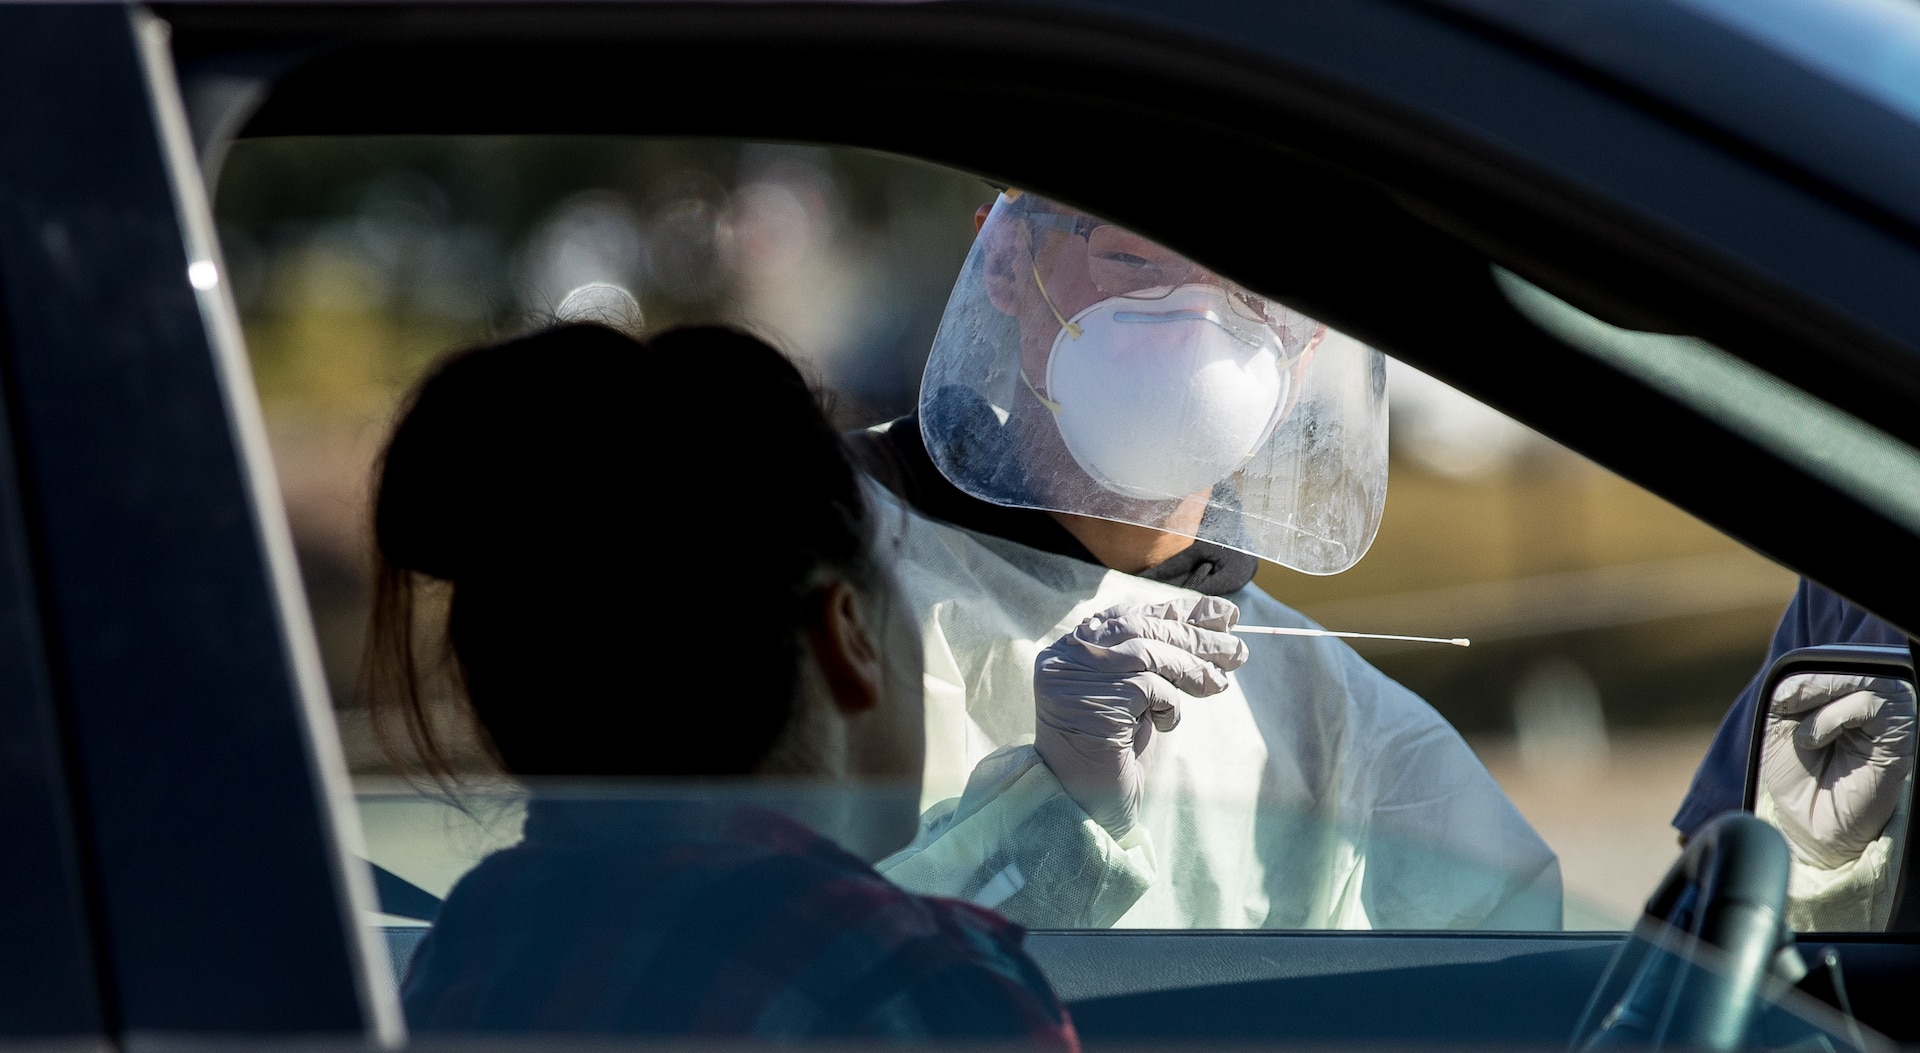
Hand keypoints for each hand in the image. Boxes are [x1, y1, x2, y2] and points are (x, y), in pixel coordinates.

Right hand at [1032, 596, 1248, 838]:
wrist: (1085, 808)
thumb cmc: (1113, 755)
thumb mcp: (1138, 698)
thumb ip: (1158, 661)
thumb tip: (1213, 623)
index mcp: (1072, 651)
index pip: (1131, 616)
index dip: (1178, 611)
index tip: (1222, 614)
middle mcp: (1067, 657)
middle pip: (1141, 629)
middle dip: (1195, 635)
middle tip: (1238, 647)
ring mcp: (1075, 677)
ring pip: (1147, 651)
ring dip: (1193, 666)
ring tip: (1221, 681)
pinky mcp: (1094, 701)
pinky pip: (1150, 687)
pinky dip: (1170, 703)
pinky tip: (1166, 722)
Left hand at [1761, 673, 1917, 867]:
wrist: (1809, 825)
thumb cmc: (1798, 775)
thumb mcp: (1780, 722)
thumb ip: (1788, 690)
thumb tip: (1800, 676)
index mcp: (1850, 691)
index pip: (1830, 658)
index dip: (1800, 675)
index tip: (1780, 703)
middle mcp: (1878, 697)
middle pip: (1842, 662)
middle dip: (1806, 686)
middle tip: (1788, 715)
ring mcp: (1893, 713)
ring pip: (1856, 677)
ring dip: (1815, 703)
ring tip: (1806, 737)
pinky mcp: (1900, 733)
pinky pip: (1867, 703)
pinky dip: (1830, 719)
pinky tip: (1817, 742)